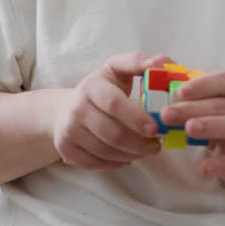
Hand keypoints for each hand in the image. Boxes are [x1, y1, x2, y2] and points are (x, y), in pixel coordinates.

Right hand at [51, 52, 169, 169]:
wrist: (64, 108)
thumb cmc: (101, 87)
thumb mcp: (116, 69)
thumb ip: (138, 63)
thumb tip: (160, 61)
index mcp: (92, 87)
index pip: (114, 104)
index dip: (136, 118)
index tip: (156, 129)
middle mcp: (76, 108)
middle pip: (111, 133)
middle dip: (139, 143)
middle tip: (157, 146)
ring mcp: (68, 130)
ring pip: (105, 151)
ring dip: (131, 154)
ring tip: (146, 150)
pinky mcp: (65, 148)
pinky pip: (94, 164)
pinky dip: (114, 164)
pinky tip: (128, 157)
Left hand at [160, 70, 224, 185]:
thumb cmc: (215, 120)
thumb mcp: (202, 102)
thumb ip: (181, 84)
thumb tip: (156, 63)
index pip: (223, 80)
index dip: (202, 84)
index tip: (179, 91)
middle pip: (221, 104)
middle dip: (192, 108)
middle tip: (167, 114)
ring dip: (210, 126)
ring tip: (188, 129)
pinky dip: (221, 163)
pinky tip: (203, 168)